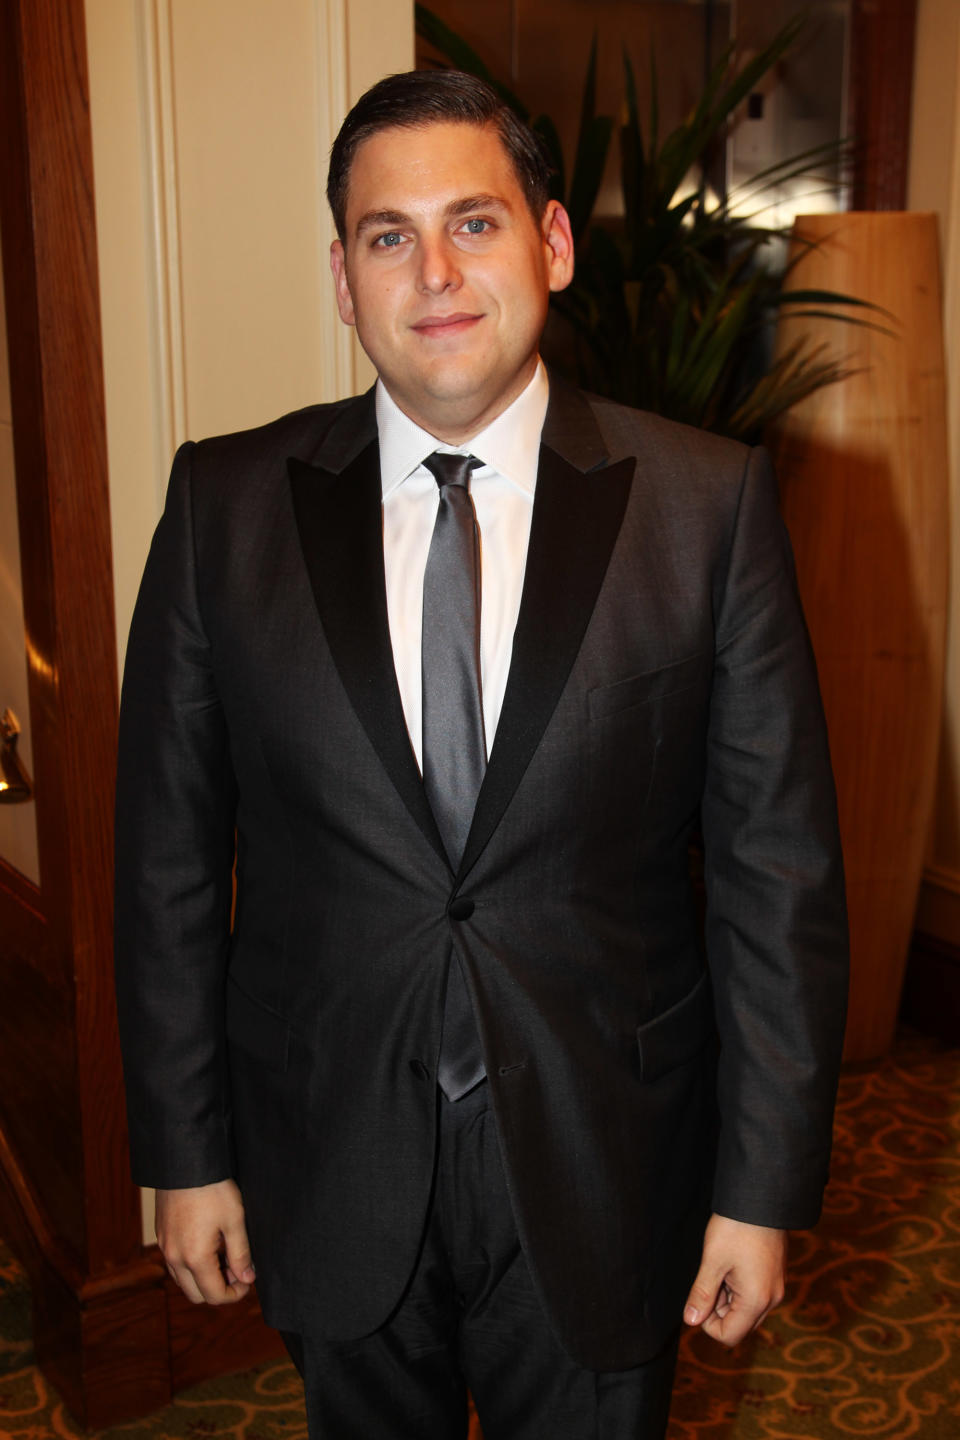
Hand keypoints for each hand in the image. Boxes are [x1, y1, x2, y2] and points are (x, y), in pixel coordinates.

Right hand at [155, 1179, 254, 1304]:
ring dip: (203, 1278)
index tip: (248, 1281)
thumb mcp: (235, 1220)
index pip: (213, 1295)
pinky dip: (191, 1265)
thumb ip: (241, 1254)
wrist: (185, 1161)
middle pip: (196, 1294)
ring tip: (224, 1254)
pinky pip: (175, 1263)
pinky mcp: (161, 1234)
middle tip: (237, 1269)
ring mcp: (164, 1246)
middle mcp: (174, 1257)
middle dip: (218, 1289)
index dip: (234, 1295)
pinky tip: (207, 1243)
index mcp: (194, 1258)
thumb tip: (246, 1279)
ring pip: (183, 1280)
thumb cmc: (213, 1189)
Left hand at [683, 1213, 785, 1346]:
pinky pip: (755, 1294)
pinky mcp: (776, 1275)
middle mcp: (772, 1299)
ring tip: (722, 1266)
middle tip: (710, 1277)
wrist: (761, 1199)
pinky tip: (733, 1262)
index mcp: (756, 1300)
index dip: (708, 1324)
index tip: (700, 1297)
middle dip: (719, 1309)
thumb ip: (702, 1294)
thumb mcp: (712, 1261)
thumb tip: (690, 1320)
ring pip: (747, 1309)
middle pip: (740, 1324)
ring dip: (728, 1296)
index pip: (730, 1336)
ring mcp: (776, 1287)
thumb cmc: (735, 1228)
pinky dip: (739, 1286)